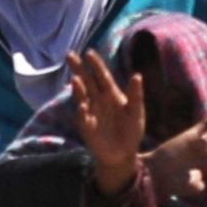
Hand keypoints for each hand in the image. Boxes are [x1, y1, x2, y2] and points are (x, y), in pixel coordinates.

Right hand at [65, 54, 151, 195]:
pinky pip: (82, 118)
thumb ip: (136, 95)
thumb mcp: (136, 112)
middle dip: (79, 69)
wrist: (123, 154)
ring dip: (78, 88)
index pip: (102, 76)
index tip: (89, 52)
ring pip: (82, 97)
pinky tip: (83, 106)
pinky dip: (82, 112)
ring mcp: (91, 112)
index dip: (96, 65)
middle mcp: (99, 101)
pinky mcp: (87, 127)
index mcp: (112, 95)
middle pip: (87, 81)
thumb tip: (137, 75)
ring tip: (76, 79)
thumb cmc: (131, 131)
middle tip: (69, 55)